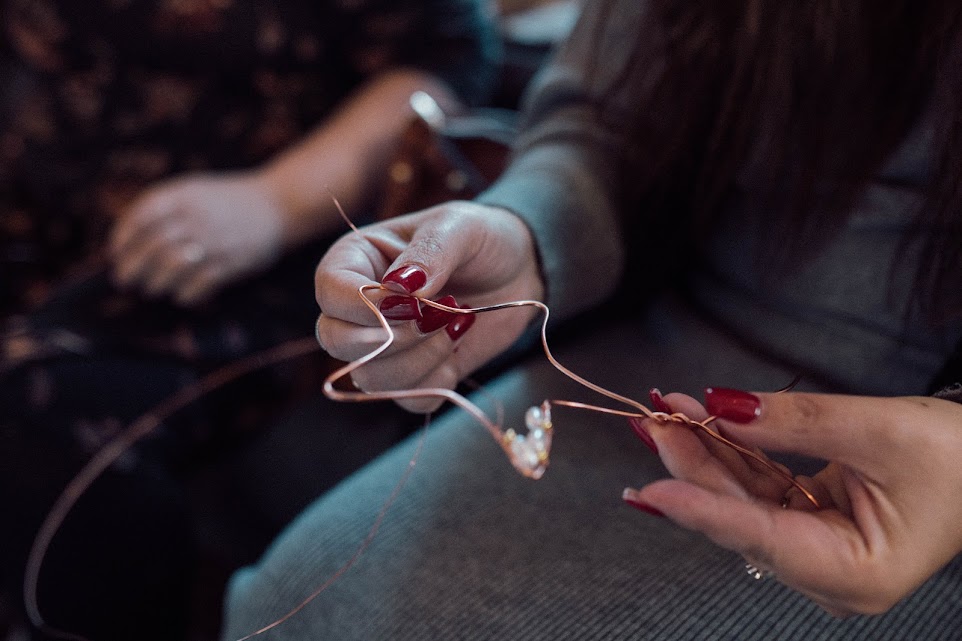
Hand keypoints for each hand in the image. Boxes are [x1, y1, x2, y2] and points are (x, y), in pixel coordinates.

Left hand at [109, 171, 284, 305]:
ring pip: (171, 269)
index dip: (122, 239)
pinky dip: (184, 295)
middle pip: (152, 248)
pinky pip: (198, 286)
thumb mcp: (194, 190)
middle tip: (124, 280)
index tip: (115, 253)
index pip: (141, 218)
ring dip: (155, 284)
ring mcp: (215, 242)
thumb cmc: (228, 200)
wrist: (278, 205)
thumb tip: (126, 239)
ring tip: (150, 289)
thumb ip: (164, 208)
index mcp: (184, 196)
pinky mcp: (231, 264)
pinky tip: (181, 295)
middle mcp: (197, 218)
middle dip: (132, 268)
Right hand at [314, 201, 543, 412]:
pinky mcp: (414, 373)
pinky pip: (409, 398)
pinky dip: (438, 380)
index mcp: (355, 260)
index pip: (330, 291)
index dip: (365, 305)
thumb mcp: (459, 228)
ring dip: (420, 359)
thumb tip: (397, 288)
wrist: (518, 270)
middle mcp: (358, 307)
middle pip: (337, 341)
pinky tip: (458, 343)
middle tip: (437, 316)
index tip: (415, 302)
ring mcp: (383, 345)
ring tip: (456, 323)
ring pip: (370, 378)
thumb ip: (429, 252)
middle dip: (392, 338)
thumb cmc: (480, 238)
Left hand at [626, 389, 961, 616]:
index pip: (760, 538)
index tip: (652, 487)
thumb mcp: (877, 430)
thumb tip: (719, 408)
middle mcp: (826, 572)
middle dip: (694, 465)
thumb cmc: (955, 457)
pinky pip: (756, 488)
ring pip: (741, 500)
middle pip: (740, 517)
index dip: (702, 510)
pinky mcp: (806, 522)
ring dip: (704, 453)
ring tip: (668, 410)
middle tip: (655, 419)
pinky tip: (697, 422)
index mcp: (854, 573)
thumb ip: (793, 422)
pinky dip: (729, 452)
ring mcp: (814, 548)